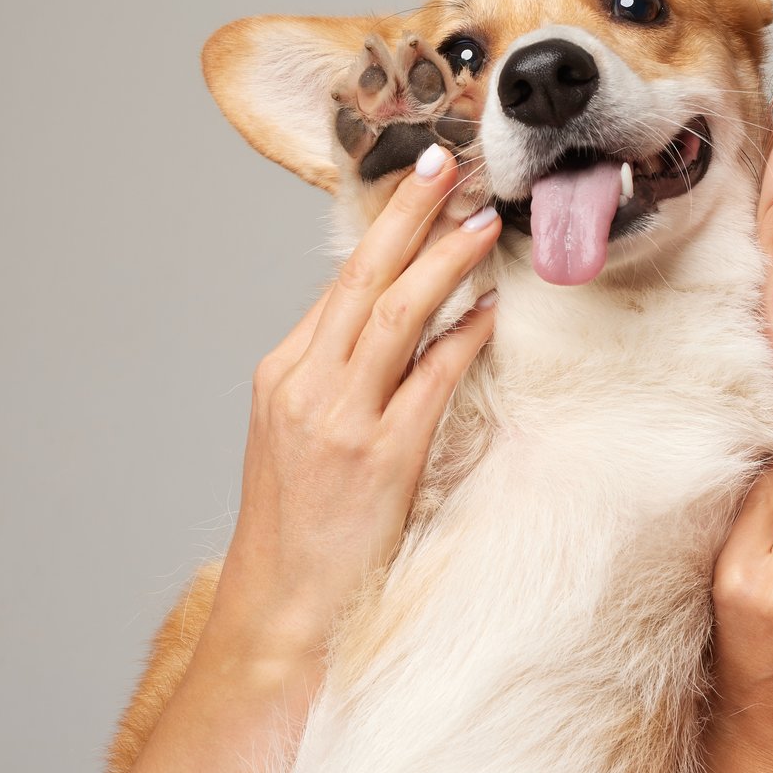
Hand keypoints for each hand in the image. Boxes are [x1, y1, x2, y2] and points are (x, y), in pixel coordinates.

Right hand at [207, 144, 502, 659]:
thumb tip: (395, 326)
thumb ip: (338, 379)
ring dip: (446, 260)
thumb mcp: (299, 438)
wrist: (279, 611)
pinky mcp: (380, 458)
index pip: (340, 285)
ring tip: (485, 221)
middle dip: (407, 214)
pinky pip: (430, 378)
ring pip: (397, 314)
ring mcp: (341, 418)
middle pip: (362, 278)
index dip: (384, 230)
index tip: (420, 187)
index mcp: (283, 373)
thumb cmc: (298, 528)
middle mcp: (306, 384)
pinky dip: (463, 337)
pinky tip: (492, 311)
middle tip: (447, 162)